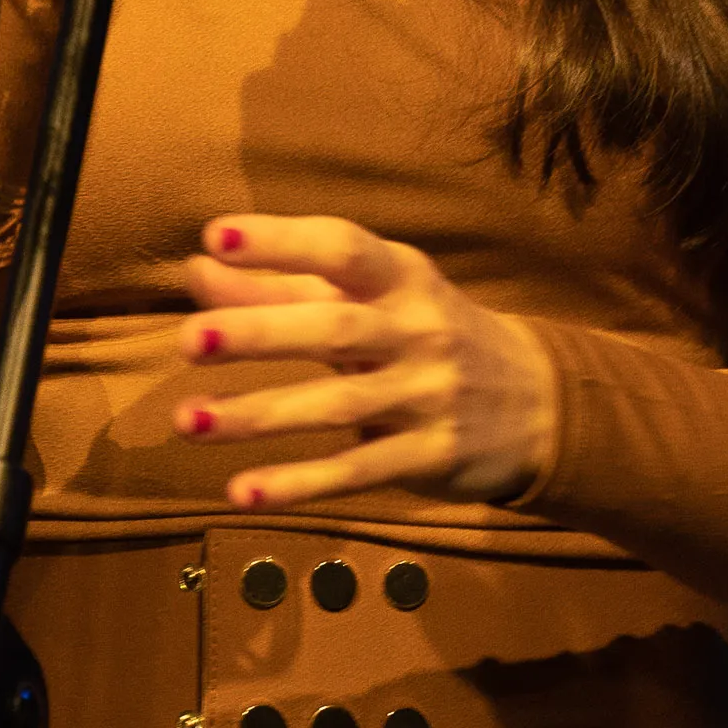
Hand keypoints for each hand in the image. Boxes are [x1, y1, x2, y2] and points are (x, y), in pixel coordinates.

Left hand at [172, 217, 559, 507]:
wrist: (539, 402)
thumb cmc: (427, 336)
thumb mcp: (370, 300)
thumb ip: (282, 286)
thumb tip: (196, 266)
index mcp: (401, 277)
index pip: (342, 249)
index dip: (282, 242)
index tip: (219, 236)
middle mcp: (418, 329)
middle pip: (334, 328)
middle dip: (260, 333)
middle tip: (190, 341)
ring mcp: (428, 395)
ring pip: (337, 407)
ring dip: (259, 415)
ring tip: (188, 420)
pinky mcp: (430, 456)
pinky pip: (358, 471)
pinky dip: (299, 484)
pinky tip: (242, 491)